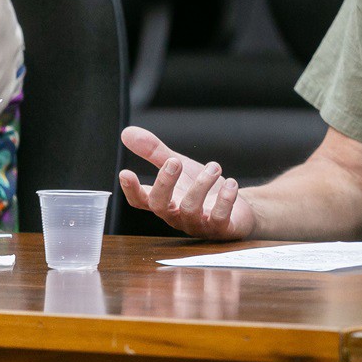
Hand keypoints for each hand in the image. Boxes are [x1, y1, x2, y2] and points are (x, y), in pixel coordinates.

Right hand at [117, 126, 253, 239]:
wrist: (236, 210)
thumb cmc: (201, 190)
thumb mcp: (178, 167)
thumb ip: (154, 152)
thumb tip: (126, 133)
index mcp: (164, 200)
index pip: (140, 200)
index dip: (130, 189)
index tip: (125, 172)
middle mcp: (176, 215)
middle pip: (160, 206)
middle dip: (165, 182)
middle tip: (175, 161)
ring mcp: (197, 224)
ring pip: (190, 208)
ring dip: (202, 184)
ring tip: (214, 167)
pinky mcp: (219, 229)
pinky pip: (218, 218)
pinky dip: (224, 199)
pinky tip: (231, 184)